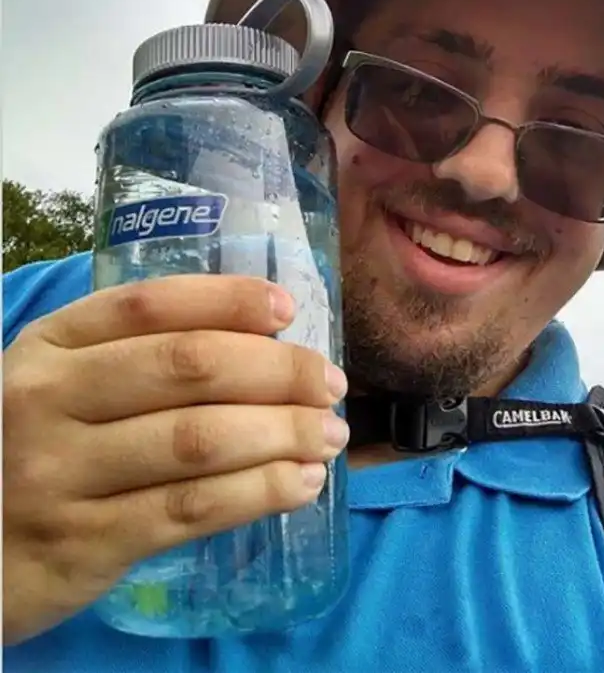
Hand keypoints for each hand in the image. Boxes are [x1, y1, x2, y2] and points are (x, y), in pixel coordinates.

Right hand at [3, 275, 347, 644]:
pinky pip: (191, 510)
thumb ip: (132, 355)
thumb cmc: (32, 448)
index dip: (229, 300)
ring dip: (283, 433)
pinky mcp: (84, 545)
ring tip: (329, 435)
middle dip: (277, 371)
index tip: (288, 310)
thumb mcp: (59, 383)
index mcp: (49, 345)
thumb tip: (260, 340)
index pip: (151, 303)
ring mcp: (61, 474)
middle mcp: (49, 399)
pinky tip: (299, 484)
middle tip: (330, 383)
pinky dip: (258, 492)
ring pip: (199, 441)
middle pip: (189, 367)